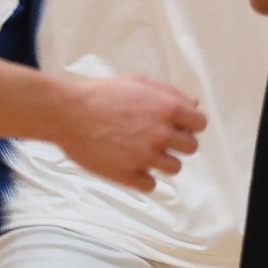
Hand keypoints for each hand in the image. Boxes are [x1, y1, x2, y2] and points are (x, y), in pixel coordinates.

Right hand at [54, 76, 204, 190]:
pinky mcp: (128, 175)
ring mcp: (145, 156)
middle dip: (179, 144)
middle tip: (160, 140)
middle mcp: (162, 134)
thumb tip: (194, 104)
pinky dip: (144, 178)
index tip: (179, 126)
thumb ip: (170, 94)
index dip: (190, 125)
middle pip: (191, 148)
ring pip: (174, 168)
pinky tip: (132, 167)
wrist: (67, 113)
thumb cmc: (101, 95)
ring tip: (144, 153)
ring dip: (163, 162)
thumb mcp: (139, 83)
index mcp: (168, 109)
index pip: (200, 124)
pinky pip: (151, 185)